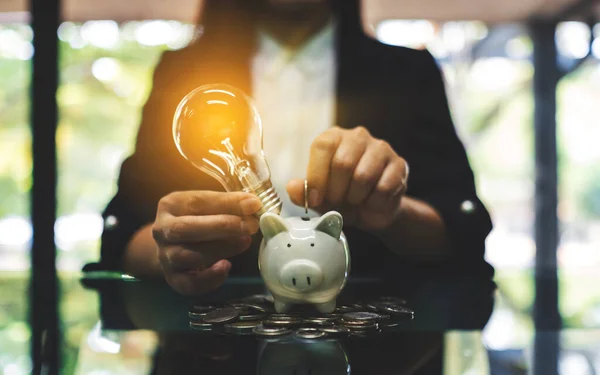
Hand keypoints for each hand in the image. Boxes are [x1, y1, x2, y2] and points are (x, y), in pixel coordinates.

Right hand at [152, 191, 261, 293]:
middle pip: (185, 229)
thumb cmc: (198, 219)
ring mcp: (165, 256)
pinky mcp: (172, 278)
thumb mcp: (209, 205)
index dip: (226, 203)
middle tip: (250, 226)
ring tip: (244, 242)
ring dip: (220, 249)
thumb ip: (229, 204)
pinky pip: (189, 283)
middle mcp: (162, 230)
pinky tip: (226, 267)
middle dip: (221, 227)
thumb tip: (252, 205)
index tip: (252, 205)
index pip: (196, 202)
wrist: (174, 245)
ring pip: (187, 256)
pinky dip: (209, 278)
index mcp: (171, 205)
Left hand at [287, 126, 408, 231]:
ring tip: (354, 201)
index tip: (316, 198)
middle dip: (337, 191)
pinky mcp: (399, 165)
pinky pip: (384, 188)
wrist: (372, 210)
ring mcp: (381, 148)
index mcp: (333, 137)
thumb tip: (292, 187)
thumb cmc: (341, 198)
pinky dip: (374, 203)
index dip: (317, 176)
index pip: (323, 146)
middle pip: (343, 162)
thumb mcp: (318, 198)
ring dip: (355, 198)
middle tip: (337, 201)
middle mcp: (357, 136)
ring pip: (364, 176)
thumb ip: (302, 192)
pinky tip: (372, 201)